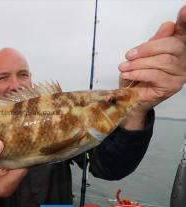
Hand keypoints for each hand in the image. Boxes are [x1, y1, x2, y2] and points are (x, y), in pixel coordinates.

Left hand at [119, 6, 185, 128]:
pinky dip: (138, 73)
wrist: (131, 97)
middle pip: (172, 45)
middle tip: (129, 55)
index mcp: (175, 48)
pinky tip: (128, 74)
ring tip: (124, 67)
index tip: (184, 10)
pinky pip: (156, 75)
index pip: (183, 32)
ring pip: (162, 61)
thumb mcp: (141, 56)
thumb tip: (168, 26)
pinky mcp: (172, 86)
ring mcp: (179, 74)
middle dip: (147, 49)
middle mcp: (182, 60)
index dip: (185, 20)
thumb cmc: (136, 76)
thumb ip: (154, 41)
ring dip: (138, 63)